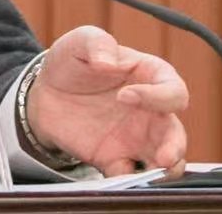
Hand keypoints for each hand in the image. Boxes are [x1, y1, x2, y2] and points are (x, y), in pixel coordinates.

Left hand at [27, 26, 188, 178]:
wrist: (45, 93)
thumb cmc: (73, 62)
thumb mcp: (81, 41)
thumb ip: (97, 43)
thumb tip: (108, 60)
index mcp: (150, 78)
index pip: (172, 90)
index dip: (157, 96)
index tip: (124, 96)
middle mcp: (150, 112)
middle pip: (176, 133)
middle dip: (175, 147)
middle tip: (164, 157)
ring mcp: (136, 139)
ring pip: (164, 161)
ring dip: (164, 170)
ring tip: (154, 172)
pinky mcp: (115, 158)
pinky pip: (129, 174)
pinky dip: (128, 180)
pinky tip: (118, 178)